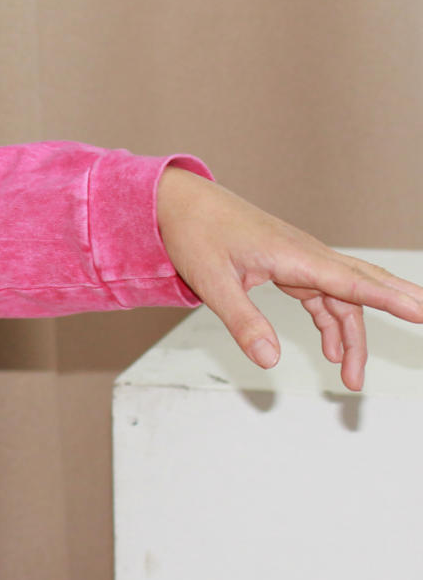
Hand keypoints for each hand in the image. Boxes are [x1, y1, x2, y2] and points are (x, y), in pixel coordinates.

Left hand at [155, 167, 422, 390]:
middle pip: (362, 286)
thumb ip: (243, 322)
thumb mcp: (212, 282)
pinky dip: (331, 322)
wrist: (180, 202)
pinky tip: (332, 349)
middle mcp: (306, 254)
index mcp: (293, 255)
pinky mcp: (290, 264)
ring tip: (352, 378)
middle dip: (394, 309)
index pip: (351, 282)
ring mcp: (301, 258)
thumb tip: (270, 361)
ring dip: (351, 335)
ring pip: (343, 297)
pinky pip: (324, 295)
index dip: (388, 299)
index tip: (422, 311)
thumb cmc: (195, 234)